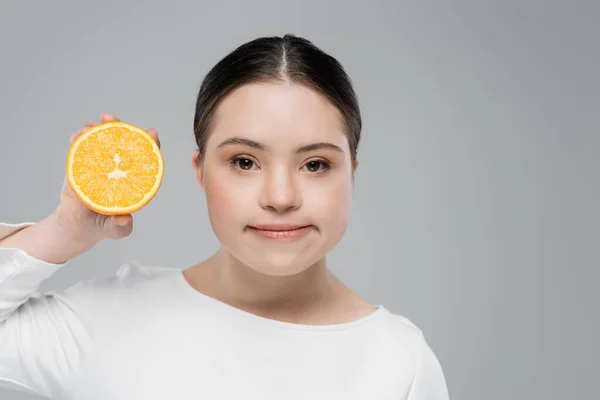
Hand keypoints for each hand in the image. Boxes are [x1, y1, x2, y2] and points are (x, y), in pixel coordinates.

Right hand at [53, 113, 160, 243]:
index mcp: (133, 180)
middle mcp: (118, 169)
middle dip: (119, 128)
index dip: (150, 144)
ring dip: (97, 130)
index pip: (145, 159)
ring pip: (100, 143)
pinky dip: (78, 140)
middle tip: (111, 118)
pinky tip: (78, 134)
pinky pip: (80, 150)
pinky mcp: (81, 166)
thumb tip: (123, 219)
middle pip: (121, 144)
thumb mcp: (116, 230)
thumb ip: (121, 227)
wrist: (79, 227)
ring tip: (92, 125)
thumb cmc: (104, 225)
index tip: (152, 132)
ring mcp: (99, 165)